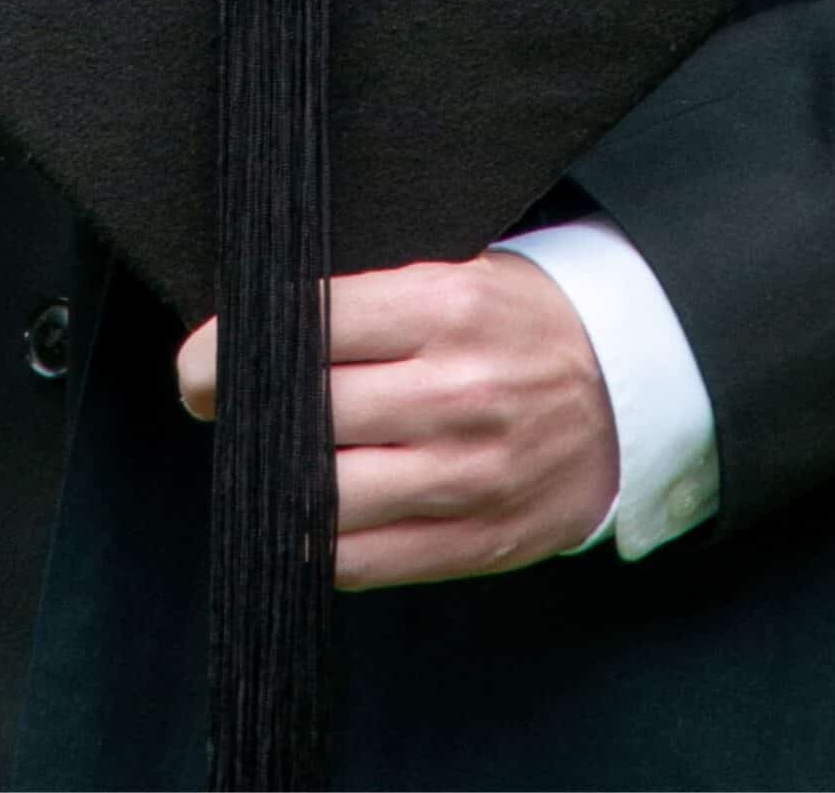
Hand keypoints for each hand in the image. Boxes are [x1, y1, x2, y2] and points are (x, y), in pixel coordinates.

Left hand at [176, 254, 616, 588]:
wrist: (632, 389)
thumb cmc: (525, 322)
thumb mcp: (462, 273)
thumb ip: (376, 299)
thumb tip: (261, 323)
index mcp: (449, 306)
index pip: (313, 322)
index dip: (236, 344)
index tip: (202, 359)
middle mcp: (456, 392)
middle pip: (310, 413)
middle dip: (243, 413)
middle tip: (213, 401)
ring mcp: (467, 476)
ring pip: (328, 498)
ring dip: (274, 484)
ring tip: (256, 462)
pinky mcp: (478, 541)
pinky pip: (365, 562)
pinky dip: (318, 544)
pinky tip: (304, 515)